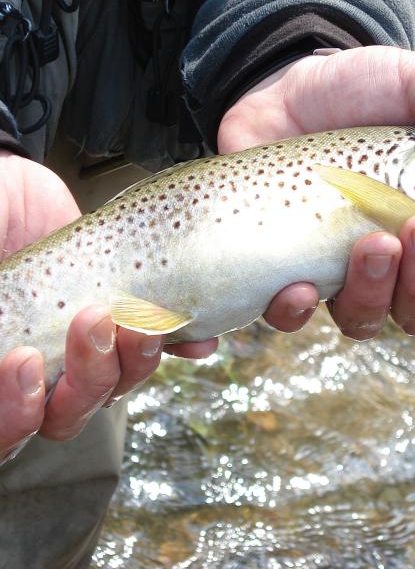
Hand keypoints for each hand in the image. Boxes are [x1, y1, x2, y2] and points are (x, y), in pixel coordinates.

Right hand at [0, 153, 216, 461]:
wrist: (20, 187)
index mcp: (3, 360)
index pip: (6, 424)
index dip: (15, 411)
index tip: (25, 360)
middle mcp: (44, 364)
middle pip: (68, 415)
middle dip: (88, 380)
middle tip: (93, 321)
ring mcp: (89, 344)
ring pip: (118, 385)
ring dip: (135, 361)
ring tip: (140, 320)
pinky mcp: (128, 316)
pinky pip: (163, 346)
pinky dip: (182, 344)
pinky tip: (198, 340)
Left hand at [218, 46, 414, 337]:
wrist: (285, 91)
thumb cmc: (361, 91)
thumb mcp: (414, 84)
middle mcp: (397, 260)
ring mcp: (340, 270)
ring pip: (367, 320)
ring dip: (374, 295)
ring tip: (371, 243)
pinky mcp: (289, 271)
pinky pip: (295, 317)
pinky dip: (298, 312)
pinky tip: (299, 287)